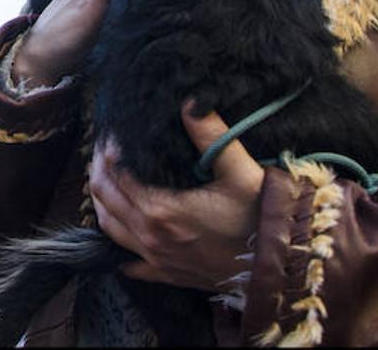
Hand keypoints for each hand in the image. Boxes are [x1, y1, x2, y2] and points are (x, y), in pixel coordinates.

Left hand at [89, 101, 265, 291]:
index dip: (108, 151)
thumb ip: (211, 134)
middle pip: (104, 198)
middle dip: (98, 170)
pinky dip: (118, 243)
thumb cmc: (261, 219)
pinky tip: (122, 230)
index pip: (115, 173)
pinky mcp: (166, 274)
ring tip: (105, 179)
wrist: (279, 269)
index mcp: (161, 209)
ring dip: (102, 201)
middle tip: (104, 150)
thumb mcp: (240, 171)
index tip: (112, 134)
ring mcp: (155, 259)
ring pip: (108, 227)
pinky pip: (129, 261)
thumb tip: (190, 103)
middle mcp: (150, 236)